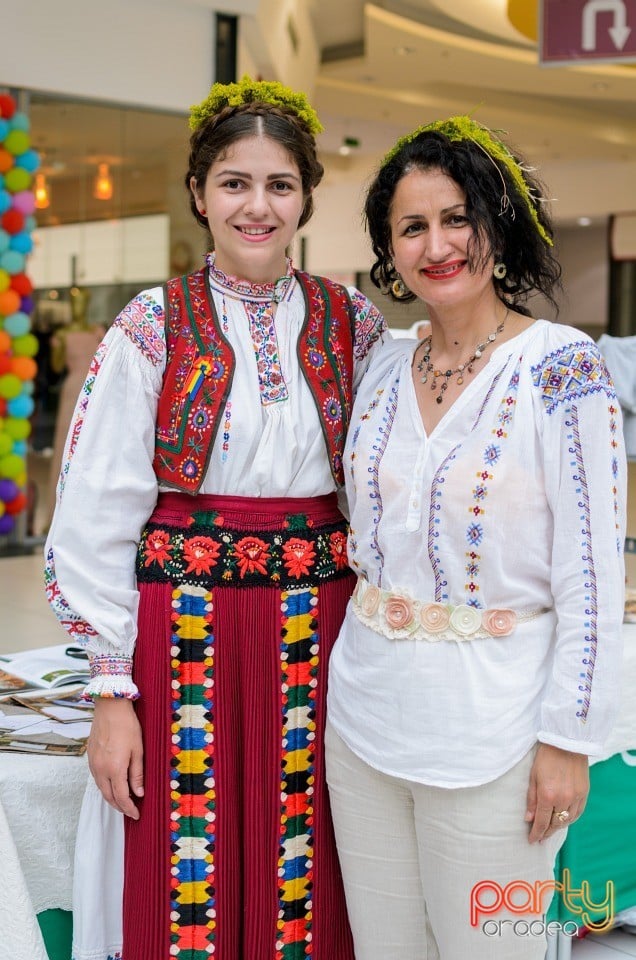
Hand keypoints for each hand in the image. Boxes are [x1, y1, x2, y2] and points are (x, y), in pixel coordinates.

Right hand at [88, 698, 143, 819]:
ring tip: (123, 800)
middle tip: (130, 811)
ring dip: (111, 798)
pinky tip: (113, 784)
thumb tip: (139, 793)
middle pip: (108, 796)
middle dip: (120, 807)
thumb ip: (137, 774)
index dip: (129, 808)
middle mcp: (101, 770)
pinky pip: (97, 778)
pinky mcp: (90, 758)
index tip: (136, 814)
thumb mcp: (138, 750)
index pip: (121, 797)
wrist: (110, 708)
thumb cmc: (127, 726)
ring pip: (101, 788)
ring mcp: (93, 764)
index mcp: (114, 769)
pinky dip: (105, 786)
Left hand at [525, 743, 588, 843]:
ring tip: (550, 830)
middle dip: (546, 832)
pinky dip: (570, 819)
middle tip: (540, 838)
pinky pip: (577, 813)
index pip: (541, 822)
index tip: (532, 840)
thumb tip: (529, 819)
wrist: (566, 742)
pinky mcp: (584, 793)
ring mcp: (576, 797)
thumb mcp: (533, 777)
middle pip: (555, 824)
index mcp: (547, 795)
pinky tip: (564, 820)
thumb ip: (531, 799)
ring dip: (558, 826)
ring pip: (567, 821)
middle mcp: (563, 799)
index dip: (536, 833)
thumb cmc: (545, 757)